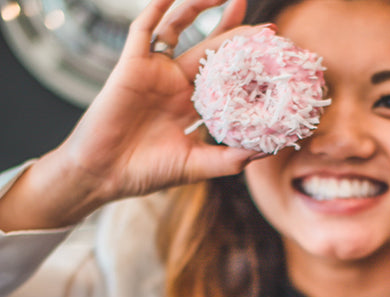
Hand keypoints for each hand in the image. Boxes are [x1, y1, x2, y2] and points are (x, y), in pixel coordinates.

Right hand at [0, 0, 269, 230]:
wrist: (103, 174)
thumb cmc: (146, 172)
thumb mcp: (196, 165)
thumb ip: (228, 159)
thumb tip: (265, 151)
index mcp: (193, 105)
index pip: (226, 77)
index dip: (247, 65)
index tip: (273, 59)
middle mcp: (176, 84)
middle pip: (210, 49)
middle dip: (236, 34)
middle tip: (266, 27)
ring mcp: (154, 72)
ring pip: (179, 30)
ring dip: (199, 9)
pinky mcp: (131, 64)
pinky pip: (143, 29)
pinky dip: (157, 9)